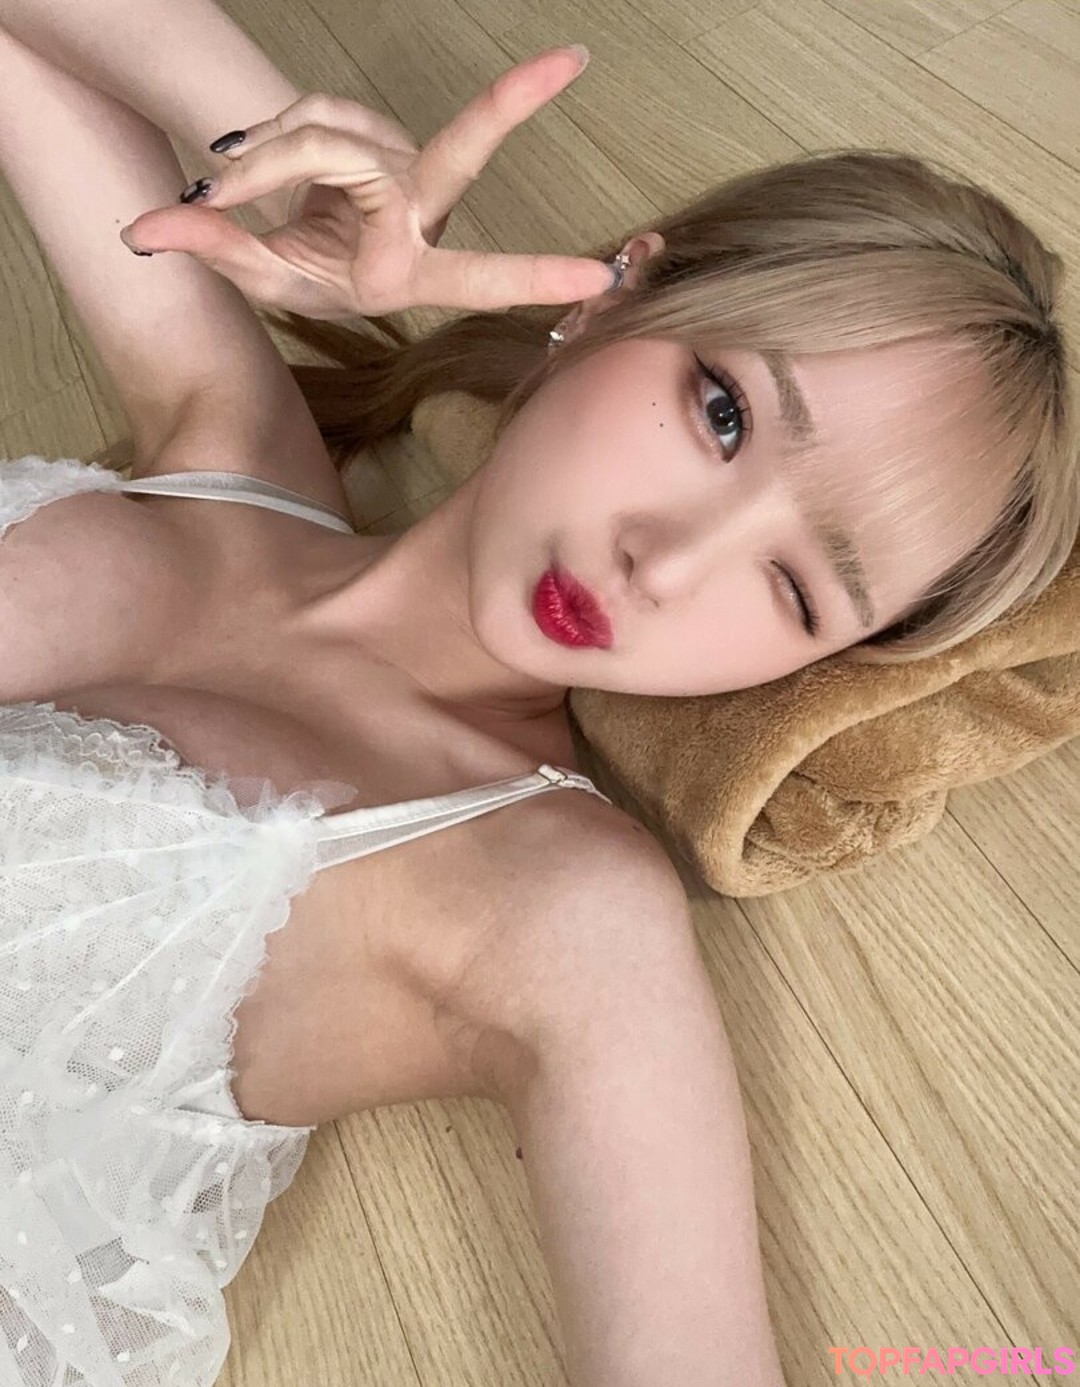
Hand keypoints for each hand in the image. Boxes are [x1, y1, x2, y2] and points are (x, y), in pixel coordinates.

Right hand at [119, 44, 614, 319]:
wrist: (305, 245)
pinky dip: (275, 135)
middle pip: (458, 153)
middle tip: (574, 59)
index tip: (599, 282)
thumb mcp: (261, 280)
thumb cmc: (302, 277)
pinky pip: (320, 114)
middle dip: (511, 106)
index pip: (473, 277)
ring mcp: (406, 168)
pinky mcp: (387, 131)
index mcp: (404, 276)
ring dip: (269, 158)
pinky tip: (257, 163)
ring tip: (229, 188)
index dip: (532, 278)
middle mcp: (418, 217)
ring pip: (330, 136)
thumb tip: (144, 229)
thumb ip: (212, 251)